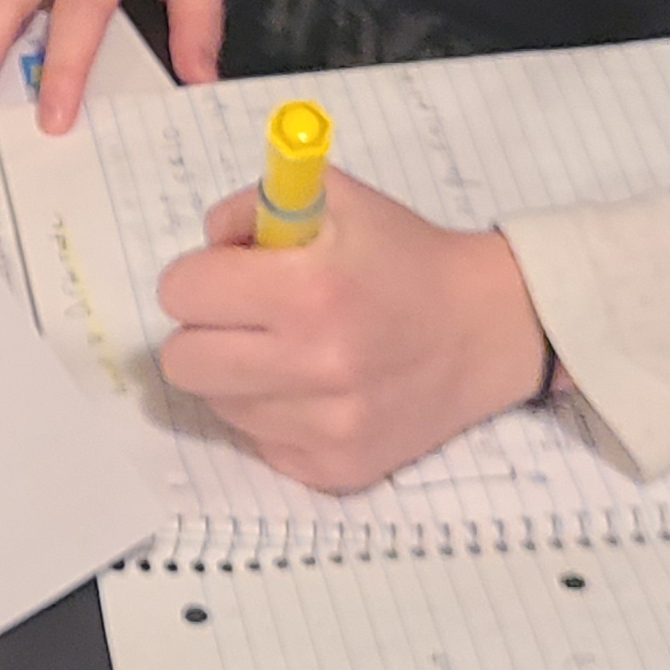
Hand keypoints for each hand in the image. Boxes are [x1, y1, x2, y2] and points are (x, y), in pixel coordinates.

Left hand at [155, 166, 550, 492]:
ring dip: (238, 375)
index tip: (227, 274)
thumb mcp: (331, 199)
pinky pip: (259, 441)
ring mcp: (327, 427)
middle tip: (243, 317)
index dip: (198, 276)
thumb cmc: (403, 256)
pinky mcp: (336, 469)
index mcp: (309, 289)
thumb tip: (205, 249)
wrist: (487, 328)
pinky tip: (316, 389)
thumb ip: (251, 209)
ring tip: (290, 350)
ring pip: (218, 404)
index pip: (182, 293)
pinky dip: (274, 413)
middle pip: (183, 362)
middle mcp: (316, 365)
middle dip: (203, 330)